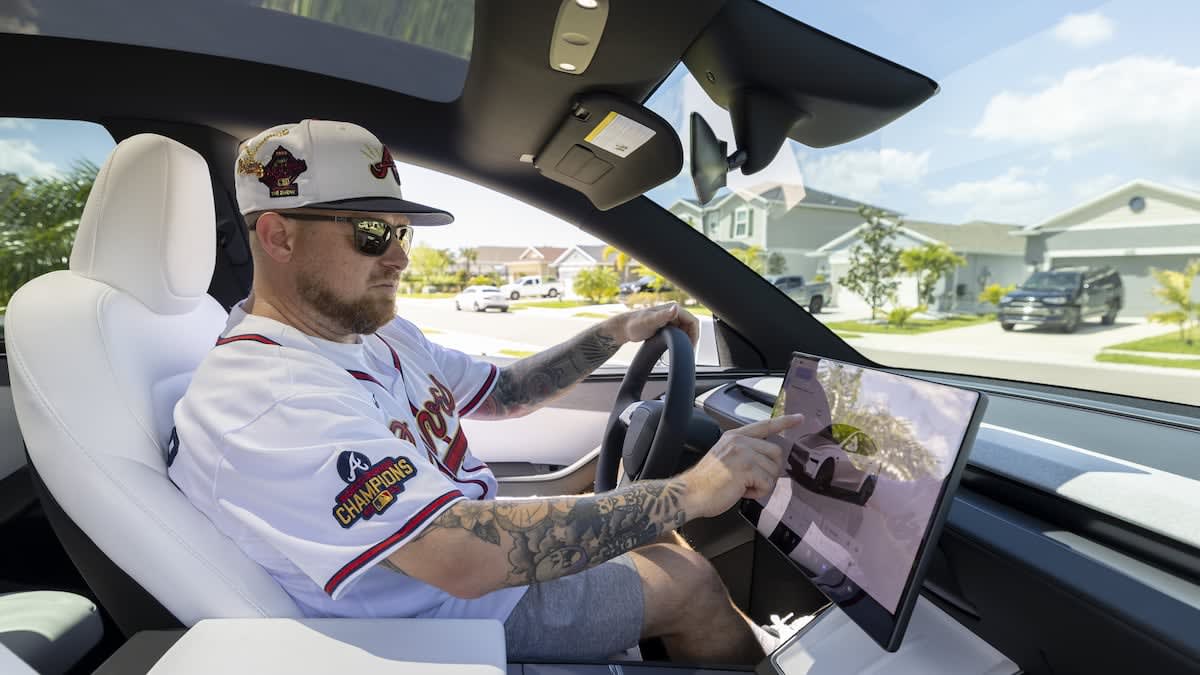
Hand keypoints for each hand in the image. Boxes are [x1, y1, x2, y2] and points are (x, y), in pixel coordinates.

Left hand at [609, 303, 699, 346]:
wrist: (623, 328)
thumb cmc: (634, 324)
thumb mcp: (650, 321)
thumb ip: (663, 315)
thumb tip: (675, 308)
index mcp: (672, 308)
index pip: (692, 321)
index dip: (694, 334)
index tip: (691, 346)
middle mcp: (672, 312)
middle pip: (690, 326)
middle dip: (690, 338)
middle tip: (686, 350)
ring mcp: (669, 319)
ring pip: (685, 330)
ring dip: (685, 340)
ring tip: (681, 349)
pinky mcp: (666, 326)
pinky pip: (678, 333)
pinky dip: (679, 340)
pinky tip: (674, 347)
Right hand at [679, 414, 804, 518]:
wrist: (690, 493)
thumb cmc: (705, 482)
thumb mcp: (725, 457)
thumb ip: (745, 453)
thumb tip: (766, 462)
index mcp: (734, 437)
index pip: (764, 425)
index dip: (784, 422)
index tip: (799, 418)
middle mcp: (739, 441)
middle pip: (776, 452)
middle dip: (770, 471)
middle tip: (753, 481)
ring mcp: (743, 453)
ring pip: (773, 470)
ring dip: (762, 484)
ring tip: (742, 487)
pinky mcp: (746, 468)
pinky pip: (767, 483)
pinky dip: (757, 493)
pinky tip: (741, 491)